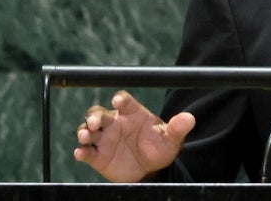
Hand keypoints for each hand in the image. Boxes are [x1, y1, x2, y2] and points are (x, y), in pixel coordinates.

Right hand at [74, 90, 195, 181]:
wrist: (151, 170)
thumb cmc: (159, 148)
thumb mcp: (171, 139)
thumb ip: (177, 128)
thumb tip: (189, 118)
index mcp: (133, 114)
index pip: (125, 101)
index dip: (120, 99)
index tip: (118, 100)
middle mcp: (116, 123)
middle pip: (99, 113)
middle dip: (94, 116)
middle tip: (95, 122)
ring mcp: (105, 139)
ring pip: (88, 130)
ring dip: (84, 131)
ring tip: (86, 136)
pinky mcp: (98, 156)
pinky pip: (87, 152)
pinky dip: (82, 152)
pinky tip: (81, 153)